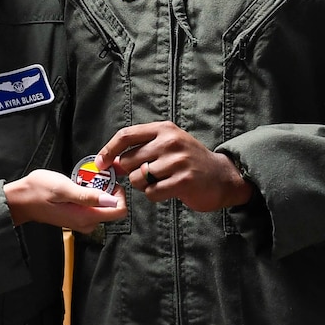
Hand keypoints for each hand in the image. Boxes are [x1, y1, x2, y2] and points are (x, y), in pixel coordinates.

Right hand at [5, 170, 127, 230]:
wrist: (20, 200)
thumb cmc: (37, 191)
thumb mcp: (63, 188)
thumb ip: (88, 196)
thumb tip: (111, 200)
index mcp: (85, 217)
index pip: (119, 211)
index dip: (119, 193)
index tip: (108, 180)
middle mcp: (86, 223)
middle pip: (113, 208)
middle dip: (108, 190)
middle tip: (93, 177)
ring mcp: (81, 221)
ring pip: (103, 206)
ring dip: (98, 190)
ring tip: (83, 179)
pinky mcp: (77, 217)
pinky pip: (93, 206)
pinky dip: (90, 194)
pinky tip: (79, 185)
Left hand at [96, 123, 251, 212]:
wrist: (223, 177)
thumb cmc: (190, 162)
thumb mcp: (169, 145)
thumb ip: (143, 149)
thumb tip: (112, 162)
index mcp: (164, 129)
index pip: (126, 135)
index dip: (109, 150)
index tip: (101, 163)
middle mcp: (170, 142)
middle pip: (129, 161)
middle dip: (132, 173)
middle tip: (149, 175)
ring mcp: (177, 161)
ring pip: (138, 178)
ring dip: (144, 186)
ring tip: (162, 182)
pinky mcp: (183, 181)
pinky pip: (152, 193)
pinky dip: (155, 195)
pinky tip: (168, 190)